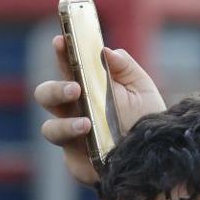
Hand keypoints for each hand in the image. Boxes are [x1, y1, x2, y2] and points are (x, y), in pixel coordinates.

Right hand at [33, 37, 166, 185]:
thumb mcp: (141, 87)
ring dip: (64, 124)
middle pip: (45, 95)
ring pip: (49, 128)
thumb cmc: (145, 118)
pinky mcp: (75, 159)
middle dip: (55, 90)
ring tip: (86, 123)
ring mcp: (71, 136)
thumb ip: (124, 66)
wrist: (154, 154)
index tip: (61, 40)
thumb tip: (104, 51)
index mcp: (85, 87)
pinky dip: (75, 143)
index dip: (60, 52)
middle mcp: (73, 110)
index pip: (66, 66)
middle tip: (75, 89)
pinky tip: (90, 137)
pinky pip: (66, 154)